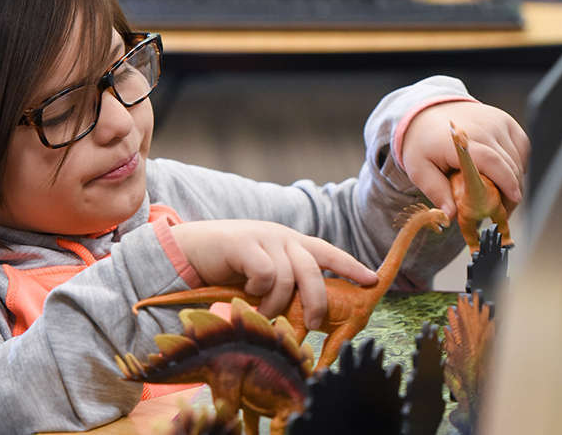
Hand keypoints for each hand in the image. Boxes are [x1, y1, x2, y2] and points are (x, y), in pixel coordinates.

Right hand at [170, 220, 377, 328]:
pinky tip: (247, 291)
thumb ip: (286, 281)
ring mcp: (264, 238)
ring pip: (288, 278)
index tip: (371, 281)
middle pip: (314, 271)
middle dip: (316, 302)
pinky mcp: (245, 243)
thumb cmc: (229, 267)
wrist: (190, 249)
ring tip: (262, 309)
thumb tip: (308, 314)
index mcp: (292, 243)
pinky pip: (266, 275)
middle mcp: (283, 237)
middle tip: (310, 325)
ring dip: (276, 303)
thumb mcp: (263, 271)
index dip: (351, 266)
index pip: (328, 252)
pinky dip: (258, 290)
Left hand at [401, 100, 529, 217]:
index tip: (513, 200)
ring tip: (501, 196)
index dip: (505, 182)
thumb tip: (450, 216)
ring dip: (514, 179)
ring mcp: (496, 122)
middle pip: (508, 164)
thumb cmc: (422, 144)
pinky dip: (517, 163)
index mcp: (460, 140)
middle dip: (510, 190)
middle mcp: (483, 127)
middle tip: (501, 211)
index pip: (491, 161)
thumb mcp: (419, 169)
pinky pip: (521, 147)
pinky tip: (504, 174)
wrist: (426, 115)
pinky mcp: (505, 121)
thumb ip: (436, 192)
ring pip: (517, 157)